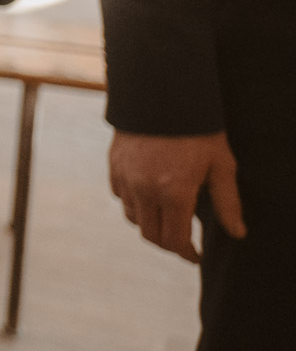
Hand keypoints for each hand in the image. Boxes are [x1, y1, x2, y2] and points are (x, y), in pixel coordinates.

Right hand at [108, 130, 245, 263]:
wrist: (162, 94)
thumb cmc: (197, 130)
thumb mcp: (221, 164)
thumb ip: (228, 202)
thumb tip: (237, 233)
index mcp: (174, 193)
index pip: (175, 240)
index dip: (186, 253)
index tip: (194, 256)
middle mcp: (145, 190)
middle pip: (151, 235)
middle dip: (168, 243)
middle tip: (182, 240)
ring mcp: (126, 178)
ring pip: (133, 217)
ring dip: (150, 223)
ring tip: (166, 215)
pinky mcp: (114, 165)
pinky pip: (121, 196)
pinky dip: (134, 203)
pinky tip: (149, 194)